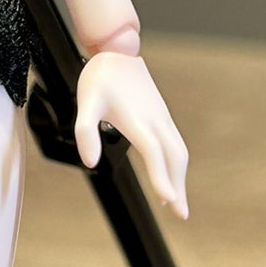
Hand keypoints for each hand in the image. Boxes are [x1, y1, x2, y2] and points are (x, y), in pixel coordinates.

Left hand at [74, 51, 189, 218]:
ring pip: (179, 151)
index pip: (153, 152)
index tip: (168, 199)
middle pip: (175, 157)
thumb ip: (85, 132)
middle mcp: (156, 119)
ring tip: (177, 204)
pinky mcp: (163, 116)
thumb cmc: (100, 78)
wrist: (118, 51)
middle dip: (178, 186)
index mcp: (138, 119)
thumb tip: (91, 162)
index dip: (161, 176)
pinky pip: (175, 144)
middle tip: (180, 214)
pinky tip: (171, 176)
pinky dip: (177, 164)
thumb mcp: (85, 103)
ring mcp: (162, 117)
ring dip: (180, 177)